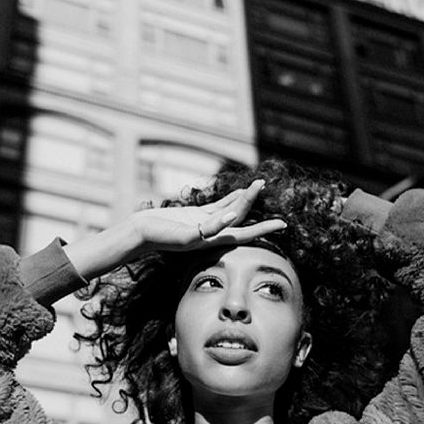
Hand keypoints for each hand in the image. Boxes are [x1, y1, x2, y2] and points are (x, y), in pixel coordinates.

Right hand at [129, 179, 285, 254]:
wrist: (139, 234)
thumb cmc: (159, 237)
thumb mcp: (184, 235)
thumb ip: (208, 229)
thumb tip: (232, 218)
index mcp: (214, 239)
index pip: (246, 233)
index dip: (265, 229)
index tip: (284, 224)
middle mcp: (213, 233)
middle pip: (241, 216)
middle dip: (253, 201)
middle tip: (263, 184)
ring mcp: (205, 223)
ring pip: (231, 209)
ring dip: (244, 198)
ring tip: (257, 186)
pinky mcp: (196, 216)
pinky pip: (218, 206)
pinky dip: (230, 199)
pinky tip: (238, 192)